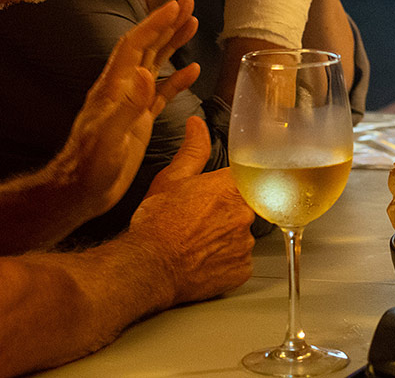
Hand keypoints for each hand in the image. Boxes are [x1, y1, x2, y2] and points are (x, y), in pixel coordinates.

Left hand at [51, 0, 201, 219]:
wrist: (81, 192)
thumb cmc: (91, 166)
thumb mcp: (109, 137)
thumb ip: (129, 105)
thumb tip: (145, 72)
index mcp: (115, 87)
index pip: (136, 45)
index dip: (155, 23)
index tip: (176, 5)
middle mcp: (124, 89)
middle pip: (147, 47)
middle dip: (167, 23)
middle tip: (188, 2)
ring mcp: (132, 104)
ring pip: (155, 64)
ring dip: (173, 43)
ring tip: (193, 24)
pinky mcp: (140, 121)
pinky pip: (161, 92)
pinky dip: (177, 79)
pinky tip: (193, 71)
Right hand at [127, 116, 254, 304]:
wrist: (147, 266)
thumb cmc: (156, 223)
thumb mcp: (172, 178)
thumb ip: (192, 150)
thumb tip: (197, 125)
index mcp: (232, 186)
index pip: (247, 179)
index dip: (231, 187)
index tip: (216, 196)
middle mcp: (245, 213)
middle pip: (247, 207)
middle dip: (228, 212)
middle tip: (202, 220)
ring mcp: (245, 243)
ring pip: (243, 235)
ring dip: (227, 237)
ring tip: (199, 243)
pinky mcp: (242, 270)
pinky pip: (240, 262)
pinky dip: (226, 261)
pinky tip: (204, 260)